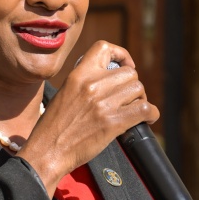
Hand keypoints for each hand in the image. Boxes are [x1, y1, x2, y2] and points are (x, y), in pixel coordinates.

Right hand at [18, 41, 157, 194]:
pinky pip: (144, 109)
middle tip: (127, 99)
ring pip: (138, 89)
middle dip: (132, 86)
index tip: (124, 66)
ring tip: (133, 110)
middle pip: (129, 73)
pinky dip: (150, 113)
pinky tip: (146, 118)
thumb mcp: (65, 93)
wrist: (47, 151)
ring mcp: (103, 103)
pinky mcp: (112, 122)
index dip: (121, 55)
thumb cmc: (54, 127)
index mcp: (78, 75)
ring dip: (140, 99)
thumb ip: (85, 84)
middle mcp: (91, 85)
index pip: (104, 48)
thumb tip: (109, 82)